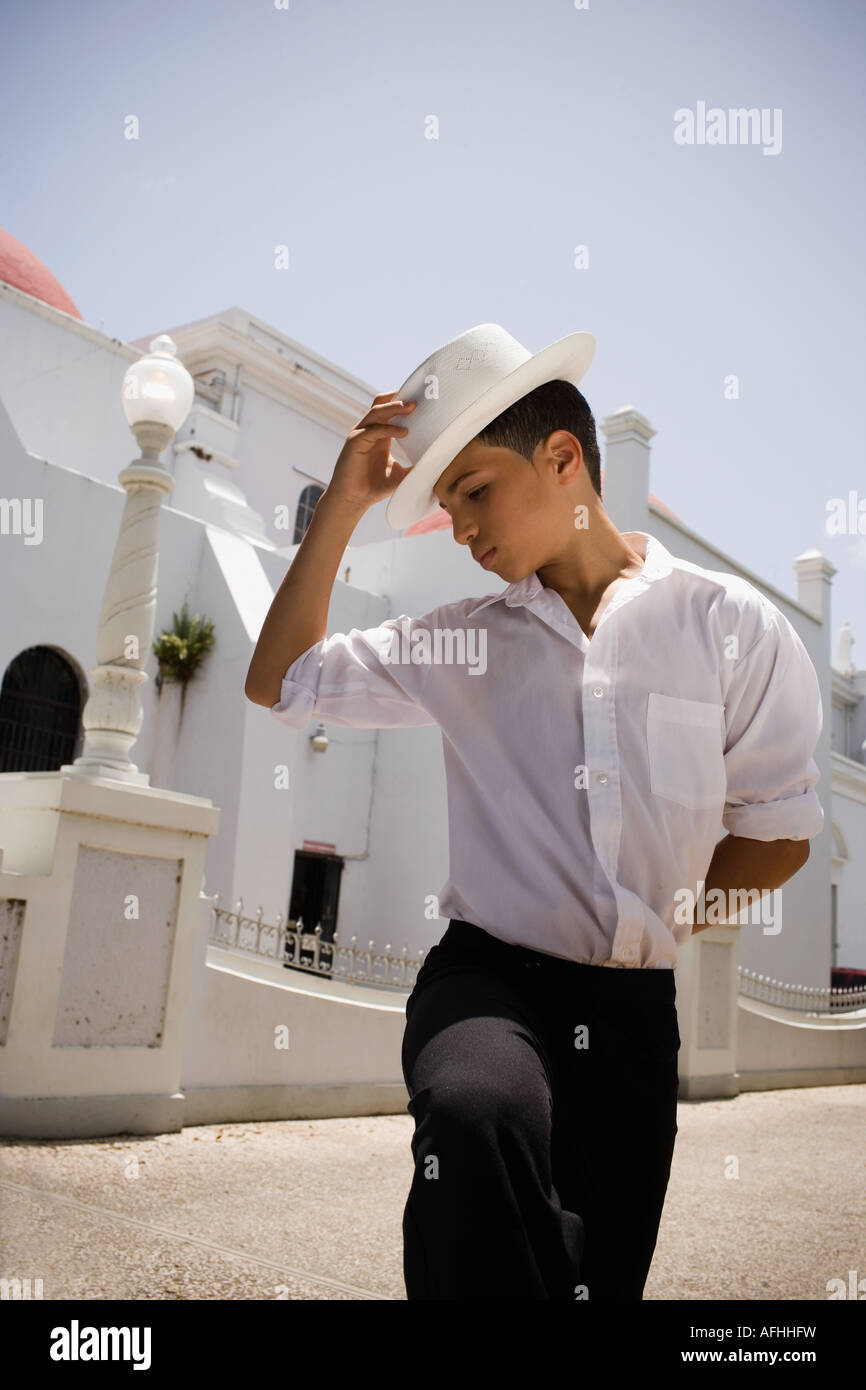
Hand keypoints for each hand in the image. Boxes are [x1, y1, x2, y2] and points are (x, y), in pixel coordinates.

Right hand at [327, 391, 415, 511]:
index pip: (390, 410)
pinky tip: (404, 432)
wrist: (354, 500)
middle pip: (382, 404)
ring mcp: (360, 434)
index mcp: (380, 434)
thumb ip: (415, 466)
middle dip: (400, 399)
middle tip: (419, 399)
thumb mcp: (401, 475)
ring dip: (394, 408)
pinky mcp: (354, 442)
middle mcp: (369, 430)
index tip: (422, 398)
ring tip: (412, 407)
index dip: (403, 402)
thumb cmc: (375, 487)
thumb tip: (437, 464)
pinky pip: (373, 430)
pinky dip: (389, 429)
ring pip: (377, 412)